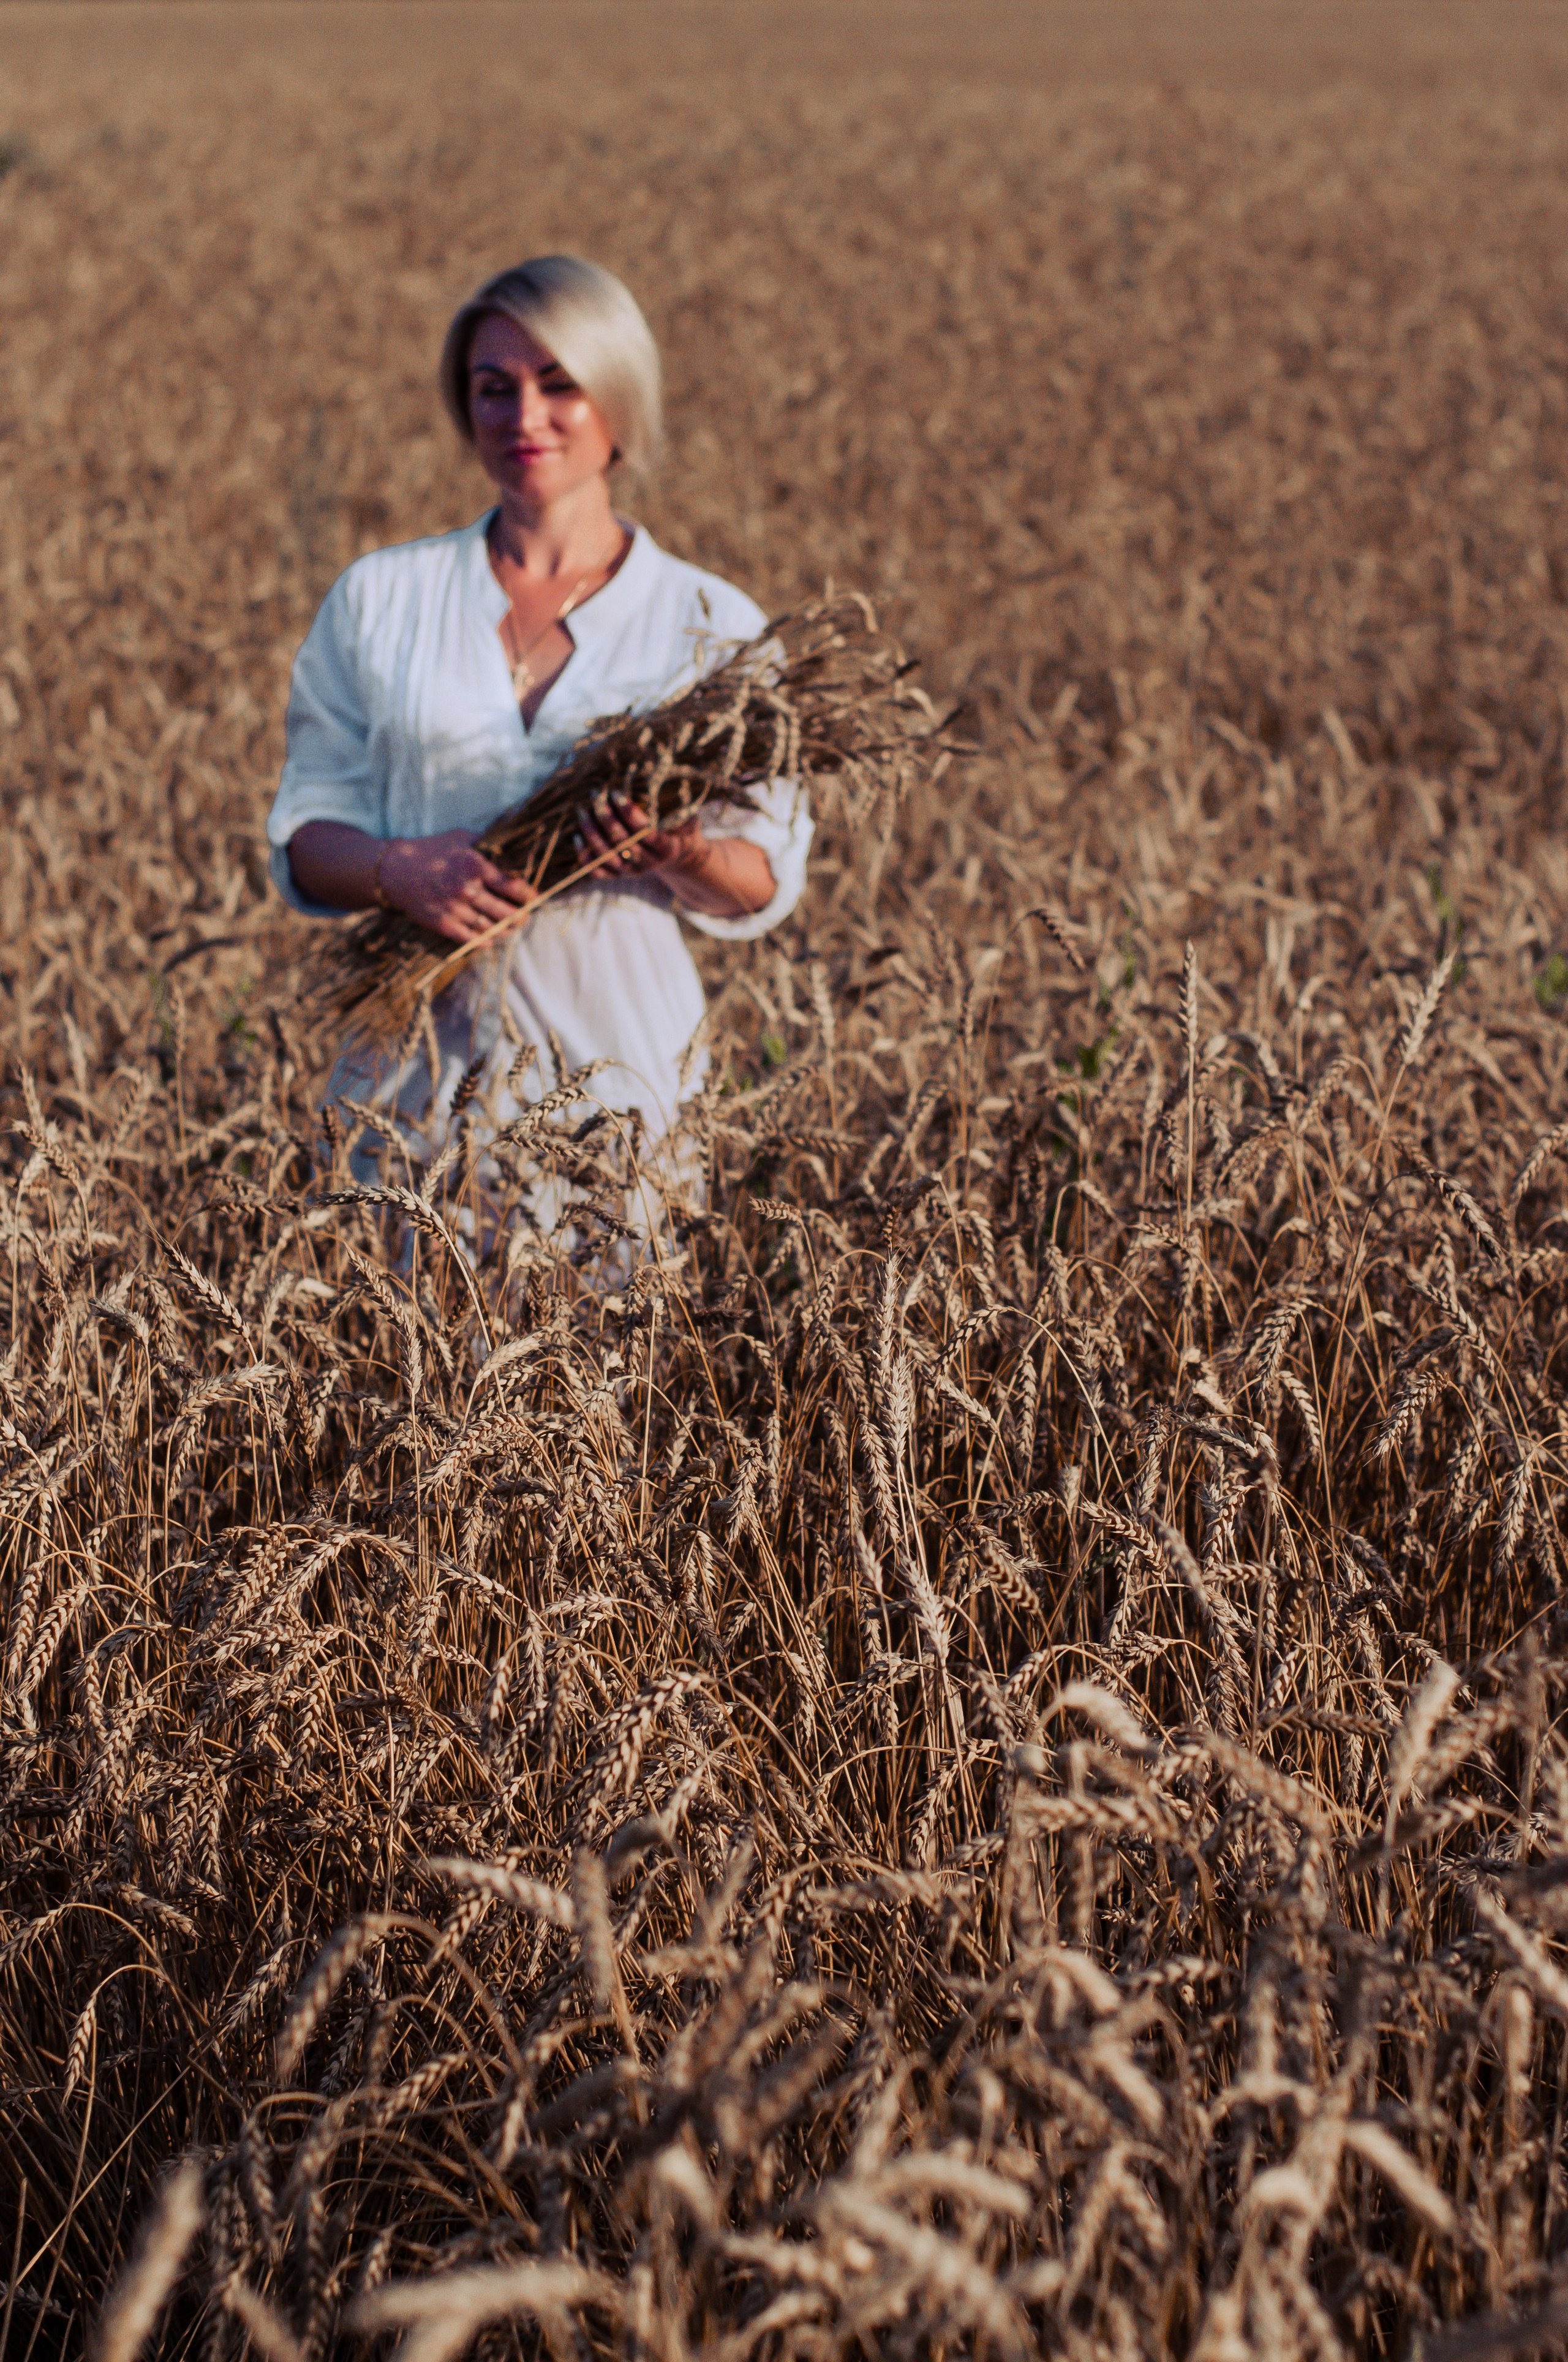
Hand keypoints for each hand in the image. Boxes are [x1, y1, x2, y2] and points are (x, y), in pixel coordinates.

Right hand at [380, 830, 535, 943]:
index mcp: (474, 866)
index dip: (528, 895)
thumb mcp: (461, 838)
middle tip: (527, 916)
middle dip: (521, 916)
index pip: (512, 886)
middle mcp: (466, 889)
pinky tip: (492, 939)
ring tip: (513, 928)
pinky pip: (471, 939)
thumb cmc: (431, 850)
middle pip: (506, 911)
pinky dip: (485, 941)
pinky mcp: (443, 924)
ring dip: (506, 930)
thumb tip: (513, 844)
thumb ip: (486, 843)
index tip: (535, 898)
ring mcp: (454, 909)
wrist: (395, 870)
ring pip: (491, 927)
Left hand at [577, 792, 703, 883]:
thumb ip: (686, 812)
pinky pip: (599, 872)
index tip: (617, 794)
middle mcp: (649, 863)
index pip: (645, 832)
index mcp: (667, 849)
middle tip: (597, 796)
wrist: (677, 857)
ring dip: (592, 834)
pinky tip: (577, 838)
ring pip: (608, 856)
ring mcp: (634, 872)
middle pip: (623, 842)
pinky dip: (586, 857)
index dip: (630, 814)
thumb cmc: (681, 831)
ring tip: (582, 811)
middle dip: (607, 818)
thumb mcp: (690, 821)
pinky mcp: (621, 876)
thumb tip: (681, 795)